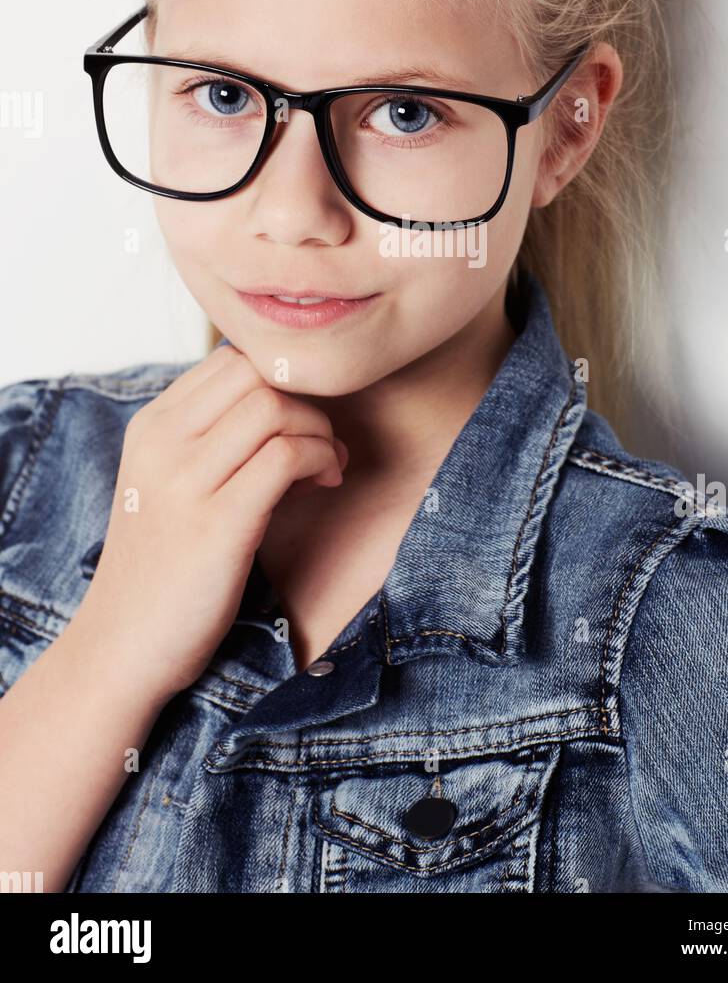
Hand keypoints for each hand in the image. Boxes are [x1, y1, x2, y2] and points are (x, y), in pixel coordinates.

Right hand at [73, 345, 347, 700]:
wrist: (121, 647)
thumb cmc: (162, 567)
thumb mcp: (171, 483)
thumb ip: (212, 438)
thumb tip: (286, 401)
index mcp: (151, 426)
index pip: (230, 359)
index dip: (281, 380)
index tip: (298, 421)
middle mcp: (162, 443)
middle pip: (255, 372)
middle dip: (305, 398)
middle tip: (321, 441)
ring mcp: (184, 481)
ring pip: (275, 406)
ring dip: (319, 431)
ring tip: (327, 467)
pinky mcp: (217, 523)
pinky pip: (286, 455)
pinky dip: (321, 459)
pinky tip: (324, 484)